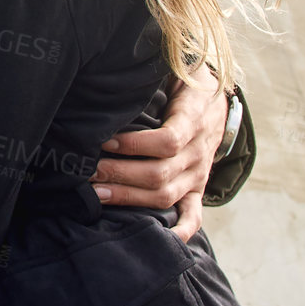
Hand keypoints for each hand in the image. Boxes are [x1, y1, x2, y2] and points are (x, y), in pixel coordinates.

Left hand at [92, 69, 227, 241]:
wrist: (217, 97)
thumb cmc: (185, 79)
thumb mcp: (178, 68)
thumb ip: (153, 72)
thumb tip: (118, 65)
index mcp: (194, 120)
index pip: (167, 140)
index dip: (135, 143)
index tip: (104, 139)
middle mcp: (197, 152)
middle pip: (160, 173)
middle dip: (119, 174)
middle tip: (87, 171)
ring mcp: (198, 173)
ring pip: (166, 195)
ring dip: (129, 197)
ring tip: (95, 193)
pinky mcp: (197, 187)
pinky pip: (193, 215)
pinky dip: (180, 231)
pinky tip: (160, 239)